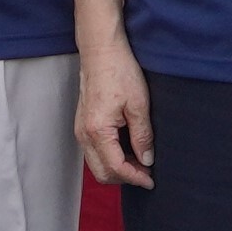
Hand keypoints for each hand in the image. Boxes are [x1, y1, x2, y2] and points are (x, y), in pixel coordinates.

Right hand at [77, 42, 156, 188]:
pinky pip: (94, 152)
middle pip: (102, 173)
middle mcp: (84, 134)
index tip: (151, 180)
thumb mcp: (139, 104)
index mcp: (97, 131)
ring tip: (139, 161)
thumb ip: (142, 136)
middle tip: (146, 172)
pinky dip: (110, 157)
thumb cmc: (119, 71)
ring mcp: (80, 130)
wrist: (101, 50)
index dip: (135, 177)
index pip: (116, 168)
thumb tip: (147, 159)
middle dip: (125, 178)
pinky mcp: (82, 124)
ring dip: (117, 168)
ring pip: (96, 164)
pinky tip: (127, 149)